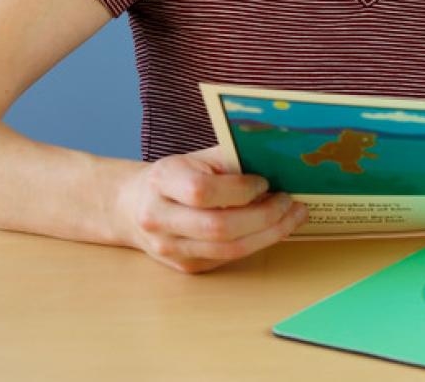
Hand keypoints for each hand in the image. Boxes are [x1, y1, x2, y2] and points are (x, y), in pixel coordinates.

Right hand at [116, 146, 307, 273]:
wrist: (133, 206)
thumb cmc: (175, 176)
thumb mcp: (197, 158)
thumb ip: (231, 159)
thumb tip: (278, 161)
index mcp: (162, 181)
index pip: (202, 192)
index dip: (240, 190)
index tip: (265, 182)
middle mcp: (159, 218)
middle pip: (218, 226)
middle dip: (264, 216)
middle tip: (290, 203)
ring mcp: (170, 248)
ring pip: (228, 249)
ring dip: (268, 235)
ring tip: (291, 218)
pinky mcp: (185, 266)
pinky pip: (228, 257)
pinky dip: (256, 243)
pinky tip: (272, 229)